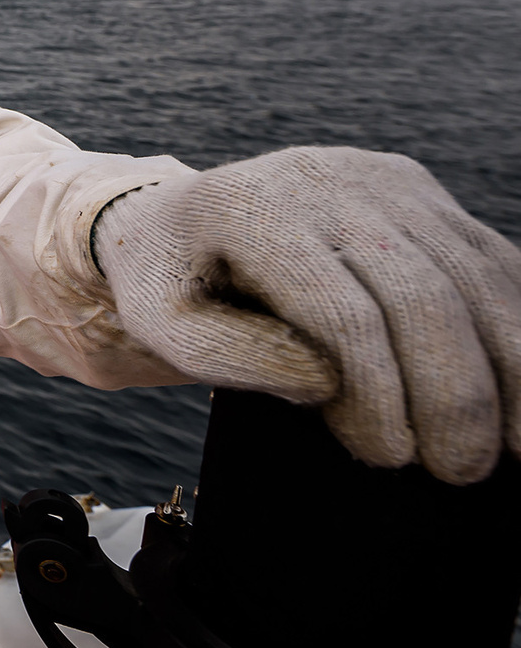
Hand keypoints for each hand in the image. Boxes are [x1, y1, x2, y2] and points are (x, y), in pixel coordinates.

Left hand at [95, 148, 520, 483]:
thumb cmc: (171, 284)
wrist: (179, 216)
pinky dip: (518, 325)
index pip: (341, 312)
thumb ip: (229, 356)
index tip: (390, 456)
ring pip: (473, 275)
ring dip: (510, 367)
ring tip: (514, 445)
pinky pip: (489, 258)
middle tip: (460, 469)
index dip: (380, 394)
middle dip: (454, 394)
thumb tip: (325, 382)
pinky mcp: (416, 188)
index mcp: (247, 209)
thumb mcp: (163, 326)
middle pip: (421, 294)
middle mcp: (320, 180)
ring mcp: (377, 178)